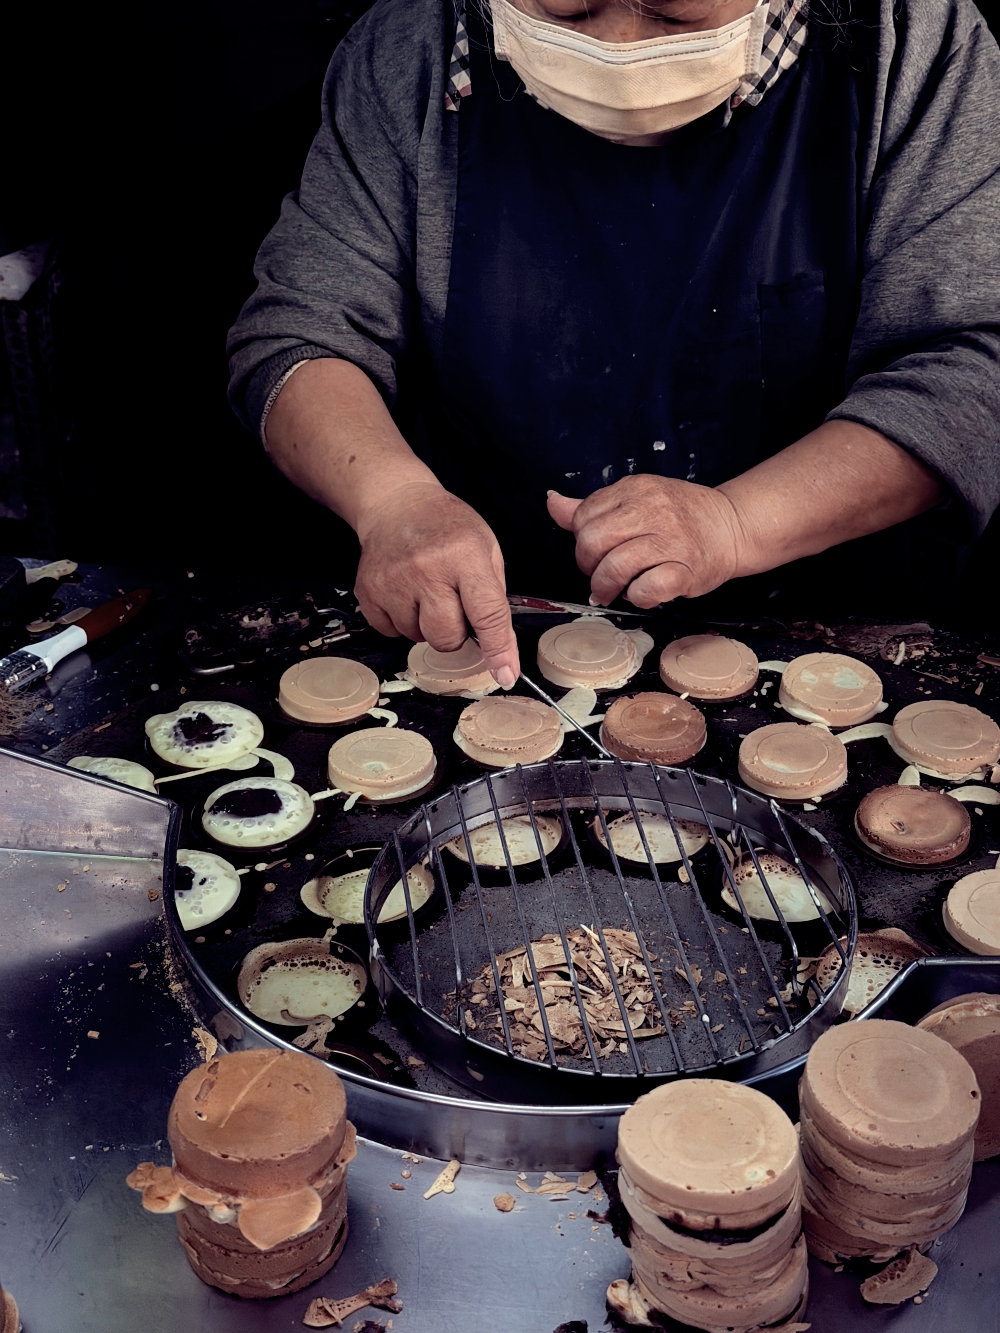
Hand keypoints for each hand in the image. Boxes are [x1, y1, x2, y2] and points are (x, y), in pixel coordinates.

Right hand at [355, 481, 519, 685]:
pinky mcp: (368, 591)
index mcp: (465, 556)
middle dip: (455, 632)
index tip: (504, 674)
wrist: (396, 504)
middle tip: (452, 603)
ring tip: (426, 591)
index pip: (487, 614)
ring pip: (418, 638)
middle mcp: (427, 570)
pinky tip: (405, 593)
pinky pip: (391, 632)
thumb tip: (502, 653)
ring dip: (426, 625)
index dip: (498, 649)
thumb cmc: (446, 526)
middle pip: (447, 637)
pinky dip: (402, 621)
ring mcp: (393, 581)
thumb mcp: (486, 549)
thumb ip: (494, 599)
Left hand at [547, 474, 744, 607]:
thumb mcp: (636, 499)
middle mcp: (652, 510)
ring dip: (606, 587)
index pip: (584, 516)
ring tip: (613, 590)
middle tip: (598, 574)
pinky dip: (637, 597)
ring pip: (614, 567)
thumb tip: (553, 503)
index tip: (595, 550)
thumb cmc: (681, 516)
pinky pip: (646, 590)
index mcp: (636, 489)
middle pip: (593, 541)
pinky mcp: (685, 571)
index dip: (582, 539)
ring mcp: (670, 541)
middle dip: (587, 565)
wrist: (732, 527)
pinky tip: (641, 592)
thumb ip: (592, 506)